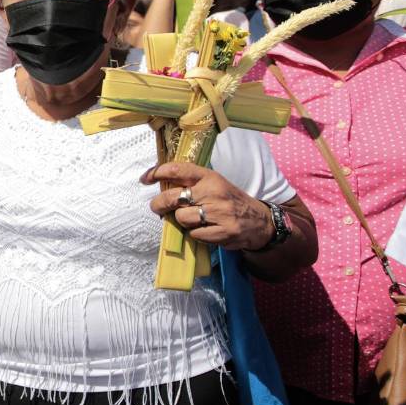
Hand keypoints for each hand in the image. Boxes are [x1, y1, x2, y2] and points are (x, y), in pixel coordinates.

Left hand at [144, 162, 274, 251]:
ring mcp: (219, 213)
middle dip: (159, 204)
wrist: (259, 221)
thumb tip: (159, 185)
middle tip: (157, 208)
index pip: (177, 169)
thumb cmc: (229, 201)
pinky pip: (194, 234)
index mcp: (210, 177)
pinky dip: (194, 234)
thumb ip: (191, 183)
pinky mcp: (223, 232)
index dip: (157, 173)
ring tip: (191, 220)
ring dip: (181, 221)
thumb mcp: (214, 184)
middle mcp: (214, 192)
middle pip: (172, 197)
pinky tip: (204, 230)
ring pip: (182, 218)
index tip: (145, 179)